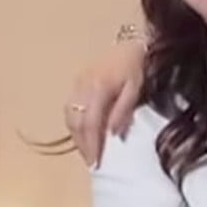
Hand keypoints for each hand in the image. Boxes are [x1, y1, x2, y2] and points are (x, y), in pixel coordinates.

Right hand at [64, 41, 145, 167]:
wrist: (131, 43)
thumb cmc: (137, 66)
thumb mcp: (136, 88)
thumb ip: (123, 111)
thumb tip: (112, 134)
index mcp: (98, 88)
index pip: (90, 124)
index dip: (92, 145)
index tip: (95, 163)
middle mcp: (83, 86)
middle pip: (76, 122)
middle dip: (82, 144)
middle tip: (91, 161)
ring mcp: (78, 82)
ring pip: (69, 115)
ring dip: (76, 135)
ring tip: (87, 150)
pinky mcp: (77, 80)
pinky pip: (70, 106)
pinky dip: (74, 122)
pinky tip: (82, 131)